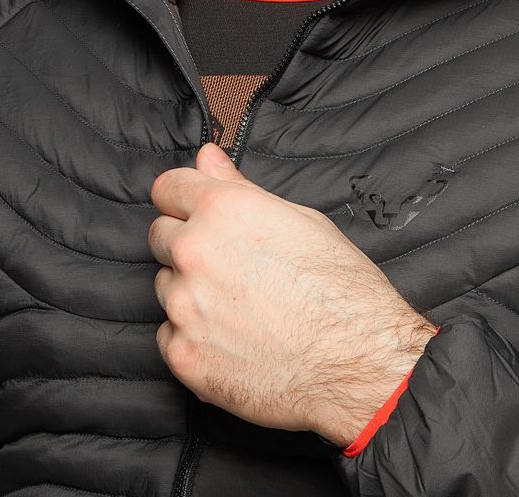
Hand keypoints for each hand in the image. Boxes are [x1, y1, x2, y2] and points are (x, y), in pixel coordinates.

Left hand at [148, 142, 436, 446]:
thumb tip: (207, 157)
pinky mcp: (183, 357)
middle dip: (187, 243)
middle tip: (231, 264)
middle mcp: (194, 253)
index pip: (167, 188)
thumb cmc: (341, 287)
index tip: (195, 210)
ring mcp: (184, 308)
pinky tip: (236, 340)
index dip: (184, 197)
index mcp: (223, 210)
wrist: (359, 361)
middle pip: (159, 235)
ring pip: (165, 286)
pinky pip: (171, 334)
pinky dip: (195, 335)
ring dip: (190, 291)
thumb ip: (240, 186)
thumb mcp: (301, 219)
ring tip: (241, 306)